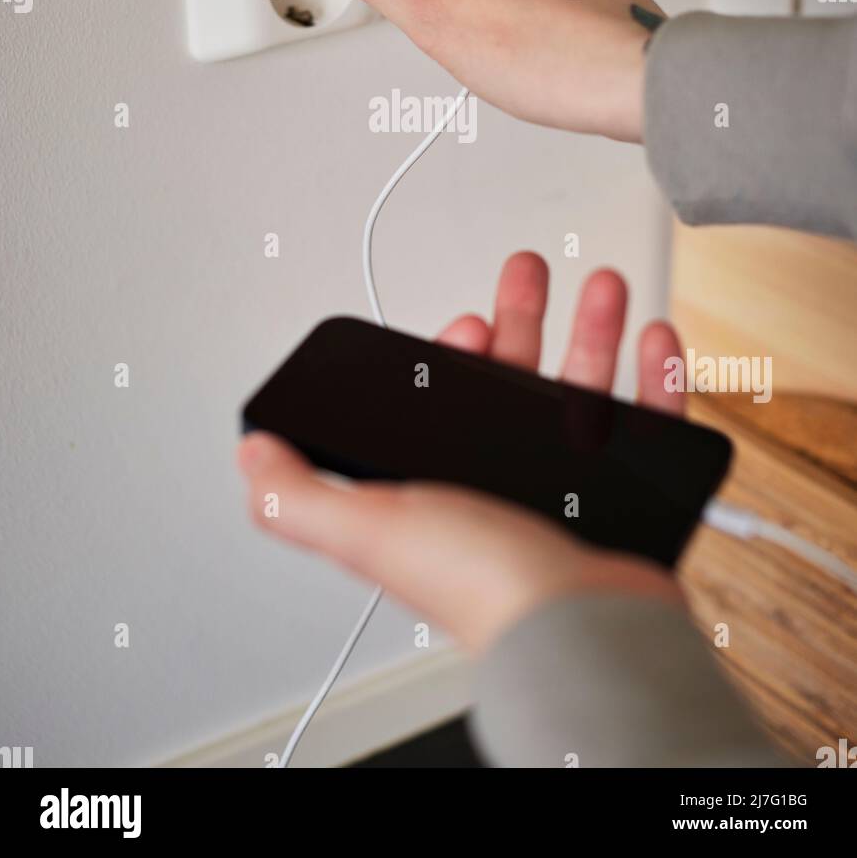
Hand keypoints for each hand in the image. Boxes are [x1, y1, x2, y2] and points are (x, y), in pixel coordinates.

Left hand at [238, 253, 685, 652]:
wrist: (585, 634)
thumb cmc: (482, 590)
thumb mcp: (370, 529)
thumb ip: (299, 497)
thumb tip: (253, 457)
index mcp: (443, 488)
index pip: (445, 404)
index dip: (454, 355)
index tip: (469, 322)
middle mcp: (503, 486)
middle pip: (515, 382)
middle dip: (523, 318)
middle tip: (530, 272)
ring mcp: (569, 491)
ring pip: (582, 390)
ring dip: (593, 331)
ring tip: (605, 288)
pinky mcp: (630, 497)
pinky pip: (647, 422)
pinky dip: (653, 379)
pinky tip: (651, 342)